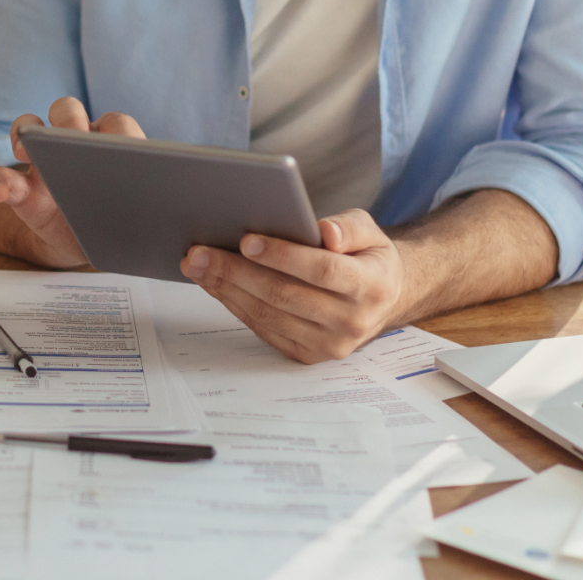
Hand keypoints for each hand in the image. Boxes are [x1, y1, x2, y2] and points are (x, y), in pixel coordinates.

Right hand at [0, 97, 145, 268]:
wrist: (84, 246)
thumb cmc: (116, 224)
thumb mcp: (135, 221)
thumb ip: (145, 209)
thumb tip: (168, 216)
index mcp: (112, 147)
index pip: (115, 125)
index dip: (115, 130)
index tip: (117, 143)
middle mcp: (74, 143)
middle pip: (67, 110)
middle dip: (68, 118)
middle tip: (71, 136)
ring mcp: (43, 161)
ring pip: (30, 126)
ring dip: (26, 133)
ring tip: (26, 151)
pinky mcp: (19, 188)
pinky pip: (0, 177)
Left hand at [179, 209, 406, 363]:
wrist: (384, 300)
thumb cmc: (368, 258)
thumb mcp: (370, 232)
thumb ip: (349, 226)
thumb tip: (325, 232)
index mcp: (370, 286)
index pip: (323, 271)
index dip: (283, 256)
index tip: (247, 240)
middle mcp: (352, 321)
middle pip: (285, 295)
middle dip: (237, 271)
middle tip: (200, 252)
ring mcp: (329, 344)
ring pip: (268, 315)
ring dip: (226, 289)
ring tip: (197, 265)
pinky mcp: (308, 355)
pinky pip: (264, 329)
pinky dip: (235, 305)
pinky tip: (215, 284)